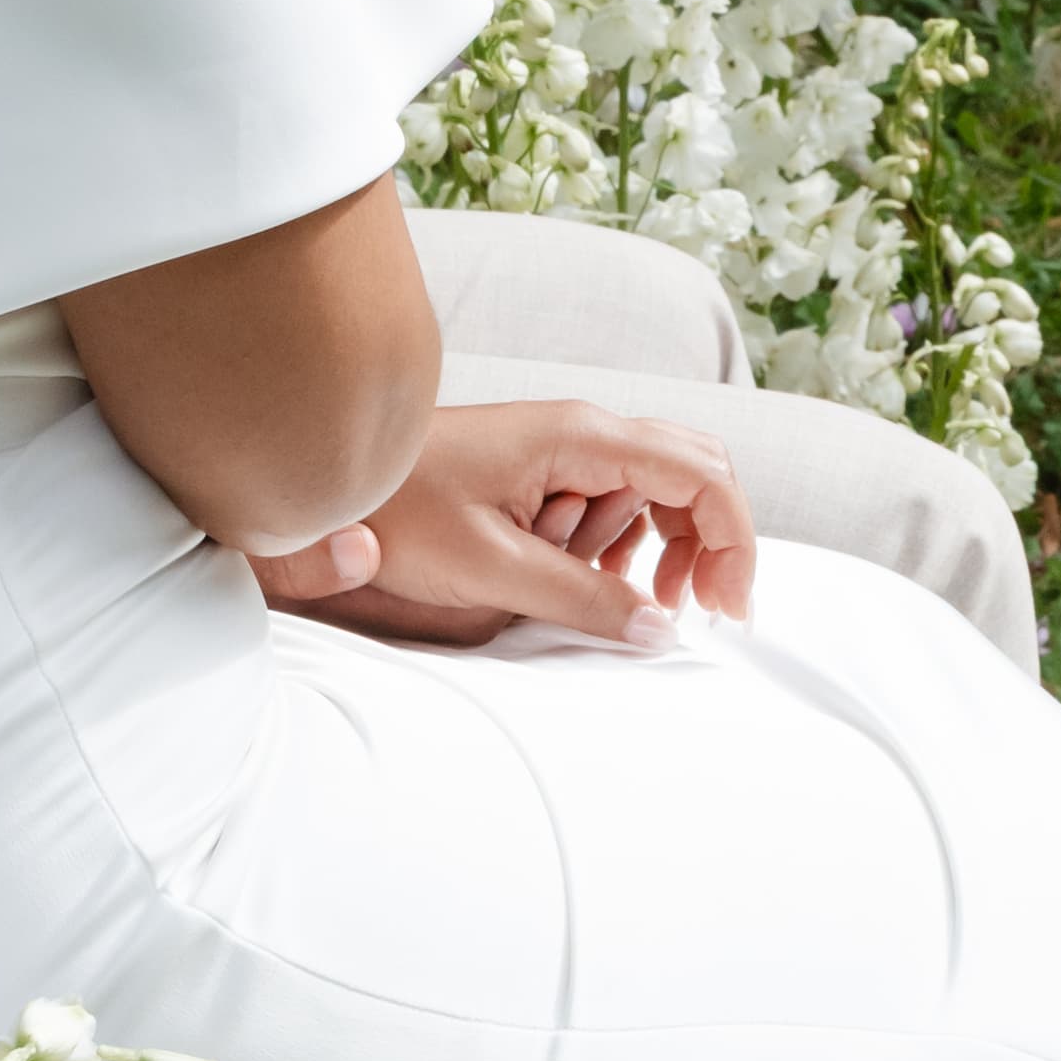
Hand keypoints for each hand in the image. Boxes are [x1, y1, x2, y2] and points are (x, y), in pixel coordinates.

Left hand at [247, 397, 755, 647]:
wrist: (328, 478)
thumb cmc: (396, 510)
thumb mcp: (491, 567)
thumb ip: (581, 598)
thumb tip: (660, 630)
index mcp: (582, 437)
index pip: (702, 476)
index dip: (732, 543)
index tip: (726, 608)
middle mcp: (584, 430)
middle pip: (693, 472)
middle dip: (709, 542)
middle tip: (696, 608)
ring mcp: (563, 446)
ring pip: (658, 486)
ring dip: (664, 545)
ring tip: (635, 599)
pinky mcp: (543, 468)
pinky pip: (614, 498)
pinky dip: (623, 542)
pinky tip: (592, 577)